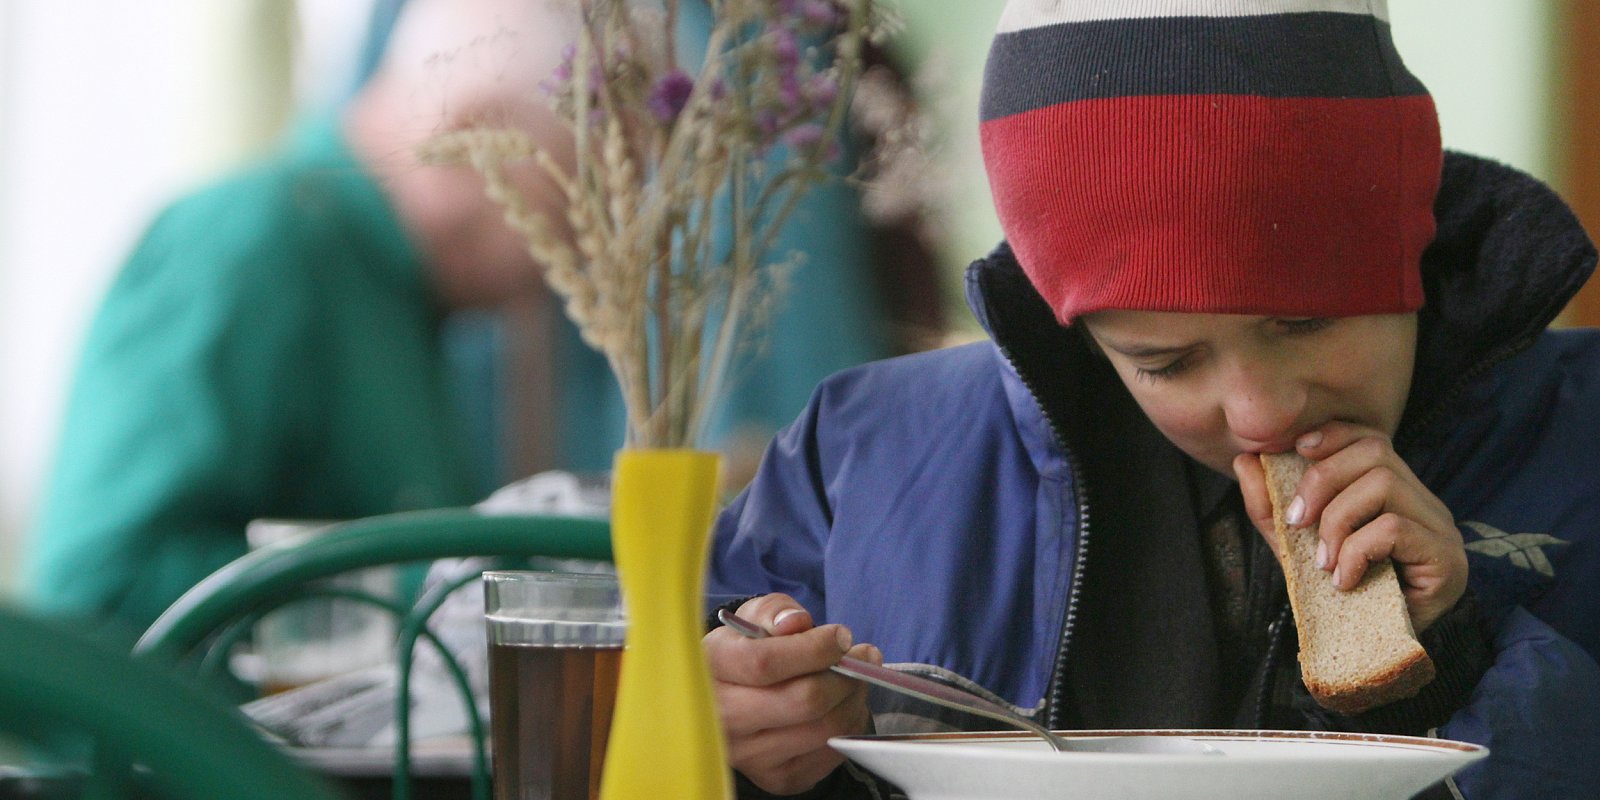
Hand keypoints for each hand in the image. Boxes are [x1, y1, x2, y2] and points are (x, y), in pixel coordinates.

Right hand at [703, 593, 879, 794]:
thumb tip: (795, 623)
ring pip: (823, 729)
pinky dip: (849, 725)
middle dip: (845, 674)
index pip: (765, 663)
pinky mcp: (776, 778)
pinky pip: (830, 753)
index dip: (814, 648)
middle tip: (862, 656)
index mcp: (709, 671)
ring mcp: (749, 756)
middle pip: (803, 701)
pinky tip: (844, 705)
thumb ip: (774, 612)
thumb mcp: (752, 618)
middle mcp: (722, 720)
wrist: (729, 699)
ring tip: (855, 678)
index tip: (841, 636)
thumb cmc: (745, 651)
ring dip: (853, 699)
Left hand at [1234, 422, 1467, 631]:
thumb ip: (1270, 505)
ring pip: (1383, 484)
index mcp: (1393, 491)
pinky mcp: (1446, 557)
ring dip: (1337, 521)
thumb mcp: (1295, 545)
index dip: (1332, 436)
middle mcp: (1423, 502)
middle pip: (1374, 452)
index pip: (1369, 437)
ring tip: (1324, 561)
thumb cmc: (1340, 596)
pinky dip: (1356, 551)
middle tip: (1297, 523)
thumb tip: (1244, 459)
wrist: (1375, 655)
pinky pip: (1394, 528)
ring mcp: (1440, 527)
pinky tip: (1344, 580)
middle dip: (1322, 481)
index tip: (1295, 452)